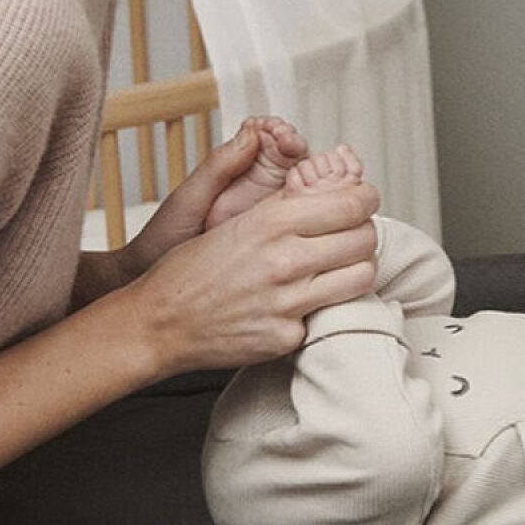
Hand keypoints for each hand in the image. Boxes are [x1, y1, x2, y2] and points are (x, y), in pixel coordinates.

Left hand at [119, 119, 303, 279]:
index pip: (269, 142)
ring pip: (307, 189)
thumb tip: (250, 132)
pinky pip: (305, 221)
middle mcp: (258, 191)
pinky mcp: (281, 240)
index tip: (280, 135)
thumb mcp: (189, 199)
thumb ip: (218, 166)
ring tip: (307, 173)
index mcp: (237, 173)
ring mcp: (272, 215)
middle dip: (299, 148)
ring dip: (314, 176)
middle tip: (294, 147)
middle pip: (295, 161)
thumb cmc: (164, 241)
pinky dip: (315, 210)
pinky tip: (314, 207)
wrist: (159, 285)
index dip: (279, 132)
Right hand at [124, 175, 379, 377]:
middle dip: (364, 233)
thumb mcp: (235, 221)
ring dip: (355, 269)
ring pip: (360, 278)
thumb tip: (328, 187)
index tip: (363, 201)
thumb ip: (284, 206)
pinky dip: (317, 309)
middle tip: (352, 235)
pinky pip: (326, 316)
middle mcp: (284, 261)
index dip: (365, 199)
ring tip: (337, 267)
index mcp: (271, 223)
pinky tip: (297, 303)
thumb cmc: (191, 271)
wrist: (159, 322)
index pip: (351, 204)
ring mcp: (287, 302)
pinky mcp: (286, 336)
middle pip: (364, 239)